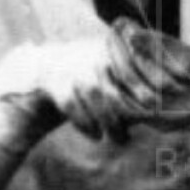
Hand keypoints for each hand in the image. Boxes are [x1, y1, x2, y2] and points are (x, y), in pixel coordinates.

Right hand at [0, 36, 141, 149]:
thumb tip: (154, 105)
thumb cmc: (80, 79)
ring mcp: (70, 67)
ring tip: (118, 139)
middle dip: (127, 111)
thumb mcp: (103, 74)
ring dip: (108, 121)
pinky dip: (85, 123)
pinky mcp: (53, 81)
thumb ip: (125, 84)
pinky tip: (95, 136)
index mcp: (105, 51)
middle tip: (136, 131)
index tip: (154, 107)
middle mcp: (89, 55)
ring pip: (95, 94)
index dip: (142, 87)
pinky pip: (72, 104)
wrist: (35, 71)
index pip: (129, 68)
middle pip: (116, 84)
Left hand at [101, 17, 189, 125]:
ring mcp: (177, 118)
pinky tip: (103, 65)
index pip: (187, 66)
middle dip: (134, 53)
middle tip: (118, 27)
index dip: (158, 49)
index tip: (133, 32)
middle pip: (161, 82)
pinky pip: (129, 111)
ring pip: (142, 98)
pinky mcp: (155, 123)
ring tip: (110, 39)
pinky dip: (112, 89)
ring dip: (120, 67)